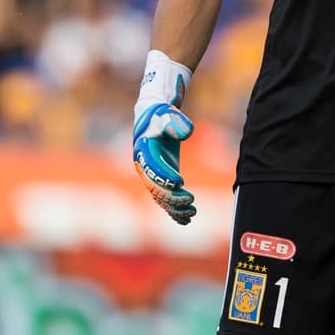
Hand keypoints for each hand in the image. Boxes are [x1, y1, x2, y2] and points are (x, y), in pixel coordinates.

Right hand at [132, 102, 196, 224]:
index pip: (152, 169)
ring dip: (175, 208)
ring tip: (192, 212)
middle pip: (156, 188)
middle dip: (172, 197)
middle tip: (191, 200)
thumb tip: (187, 132)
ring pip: (160, 198)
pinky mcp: (161, 179)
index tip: (180, 182)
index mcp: (142, 151)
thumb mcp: (167, 114)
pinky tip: (186, 219)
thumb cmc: (161, 115)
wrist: (155, 118)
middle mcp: (144, 167)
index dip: (164, 176)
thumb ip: (175, 122)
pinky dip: (174, 210)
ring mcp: (152, 175)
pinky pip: (165, 199)